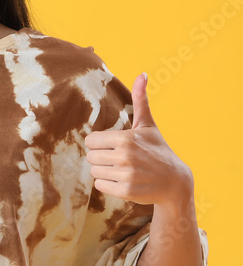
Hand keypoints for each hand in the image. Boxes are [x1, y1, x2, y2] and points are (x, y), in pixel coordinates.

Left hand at [84, 73, 193, 208]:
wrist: (175, 182)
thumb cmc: (158, 150)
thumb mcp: (148, 125)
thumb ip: (140, 100)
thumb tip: (142, 74)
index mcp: (125, 139)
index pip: (90, 141)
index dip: (100, 143)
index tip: (114, 146)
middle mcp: (124, 157)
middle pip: (90, 157)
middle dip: (101, 158)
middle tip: (119, 159)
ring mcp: (125, 175)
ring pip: (94, 171)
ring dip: (105, 171)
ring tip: (123, 169)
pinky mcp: (125, 191)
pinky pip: (100, 186)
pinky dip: (108, 185)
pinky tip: (124, 181)